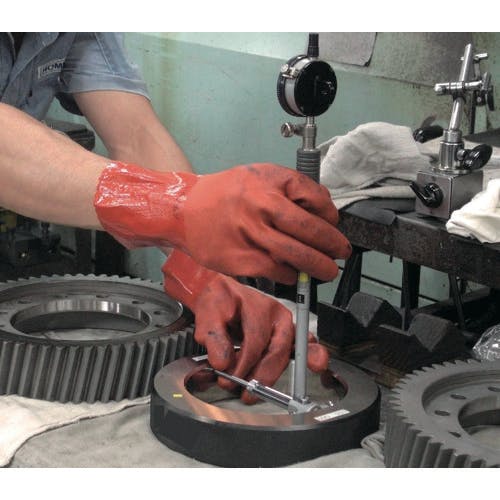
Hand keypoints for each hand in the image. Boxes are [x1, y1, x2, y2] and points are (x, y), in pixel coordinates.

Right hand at [94, 162, 350, 283]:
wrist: (184, 211)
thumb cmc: (224, 192)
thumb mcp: (259, 174)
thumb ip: (291, 186)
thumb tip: (322, 208)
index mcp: (266, 187)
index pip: (313, 202)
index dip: (330, 217)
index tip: (334, 225)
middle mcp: (259, 212)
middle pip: (309, 232)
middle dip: (332, 246)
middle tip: (341, 253)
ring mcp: (249, 238)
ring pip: (295, 256)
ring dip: (317, 266)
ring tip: (327, 270)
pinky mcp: (240, 261)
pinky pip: (275, 272)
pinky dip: (290, 275)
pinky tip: (295, 274)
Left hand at [162, 249, 328, 402]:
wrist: (225, 295)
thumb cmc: (219, 302)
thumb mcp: (208, 314)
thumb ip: (213, 336)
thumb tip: (221, 362)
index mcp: (259, 307)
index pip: (256, 340)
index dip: (243, 364)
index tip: (229, 378)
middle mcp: (278, 316)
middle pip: (277, 349)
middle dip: (262, 375)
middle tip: (246, 392)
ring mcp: (286, 326)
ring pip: (287, 353)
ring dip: (273, 375)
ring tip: (259, 392)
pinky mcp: (288, 336)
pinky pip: (302, 348)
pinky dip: (308, 358)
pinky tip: (314, 366)